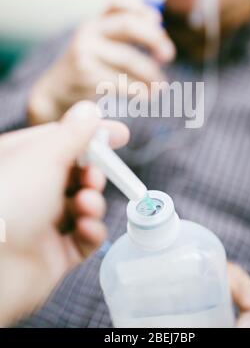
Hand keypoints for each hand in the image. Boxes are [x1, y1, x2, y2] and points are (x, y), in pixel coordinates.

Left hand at [0, 101, 128, 326]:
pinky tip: (86, 228)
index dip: (92, 135)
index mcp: (22, 160)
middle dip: (94, 174)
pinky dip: (91, 231)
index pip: (63, 140)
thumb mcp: (45, 155)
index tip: (122, 134)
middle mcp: (31, 190)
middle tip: (95, 176)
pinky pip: (83, 238)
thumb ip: (74, 133)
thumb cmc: (9, 201)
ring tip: (86, 205)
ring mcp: (42, 224)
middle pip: (77, 174)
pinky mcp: (54, 255)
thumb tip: (89, 110)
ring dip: (93, 202)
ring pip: (84, 205)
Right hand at [28, 2, 175, 124]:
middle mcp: (89, 33)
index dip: (140, 8)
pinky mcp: (85, 74)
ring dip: (151, 74)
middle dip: (154, 38)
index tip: (158, 21)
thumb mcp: (100, 47)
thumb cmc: (87, 69)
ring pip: (129, 58)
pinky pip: (121, 81)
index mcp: (94, 23)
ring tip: (160, 88)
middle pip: (128, 25)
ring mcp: (85, 52)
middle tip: (169, 55)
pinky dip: (138, 91)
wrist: (55, 92)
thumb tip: (159, 29)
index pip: (116, 4)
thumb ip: (123, 37)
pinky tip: (145, 97)